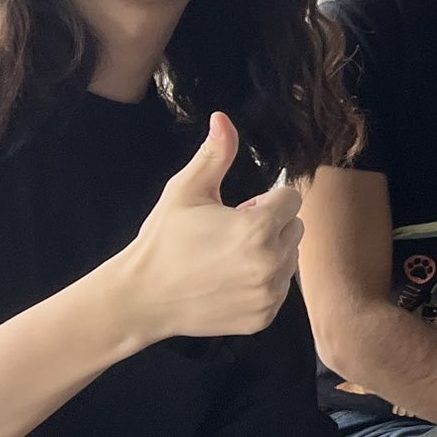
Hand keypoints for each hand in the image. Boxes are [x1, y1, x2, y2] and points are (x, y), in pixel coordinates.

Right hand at [104, 113, 305, 349]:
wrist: (141, 298)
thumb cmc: (163, 241)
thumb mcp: (186, 191)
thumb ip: (215, 155)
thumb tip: (223, 119)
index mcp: (259, 228)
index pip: (291, 199)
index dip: (265, 201)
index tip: (238, 211)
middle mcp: (271, 263)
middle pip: (296, 227)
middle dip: (271, 225)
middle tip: (230, 234)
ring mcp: (268, 294)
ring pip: (290, 258)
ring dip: (269, 253)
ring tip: (228, 258)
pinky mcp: (263, 317)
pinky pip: (280, 288)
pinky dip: (263, 283)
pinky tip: (229, 280)